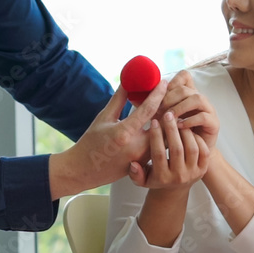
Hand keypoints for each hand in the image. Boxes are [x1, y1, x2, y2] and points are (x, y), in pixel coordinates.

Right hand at [48, 81, 166, 198]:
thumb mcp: (103, 118)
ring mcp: (141, 159)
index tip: (165, 82)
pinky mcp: (143, 166)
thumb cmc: (91, 142)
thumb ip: (119, 99)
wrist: (83, 171)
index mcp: (124, 133)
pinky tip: (163, 128)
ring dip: (167, 125)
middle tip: (171, 98)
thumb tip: (128, 81)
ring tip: (169, 111)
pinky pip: (159, 149)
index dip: (158, 93)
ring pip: (164, 140)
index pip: (148, 109)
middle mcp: (136, 147)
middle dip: (169, 111)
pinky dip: (162, 137)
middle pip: (163, 126)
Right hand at [127, 110, 208, 189]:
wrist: (175, 189)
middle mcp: (179, 177)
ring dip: (185, 132)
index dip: (156, 136)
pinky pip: (203, 151)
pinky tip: (188, 130)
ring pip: (192, 148)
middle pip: (176, 149)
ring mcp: (193, 173)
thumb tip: (133, 163)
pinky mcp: (203, 169)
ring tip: (179, 120)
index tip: (154, 122)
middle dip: (171, 130)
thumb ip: (135, 173)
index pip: (158, 154)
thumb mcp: (142, 179)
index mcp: (162, 178)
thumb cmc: (157, 178)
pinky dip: (197, 138)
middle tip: (168, 115)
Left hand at [160, 70, 219, 151]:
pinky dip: (189, 120)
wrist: (193, 157)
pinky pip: (203, 116)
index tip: (158, 95)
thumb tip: (134, 98)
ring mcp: (209, 110)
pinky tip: (179, 127)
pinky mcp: (214, 123)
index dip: (171, 82)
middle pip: (186, 87)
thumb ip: (153, 108)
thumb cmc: (175, 137)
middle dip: (170, 97)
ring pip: (197, 98)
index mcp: (188, 95)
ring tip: (169, 118)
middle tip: (159, 110)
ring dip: (180, 107)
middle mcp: (200, 99)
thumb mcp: (162, 120)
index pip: (184, 76)